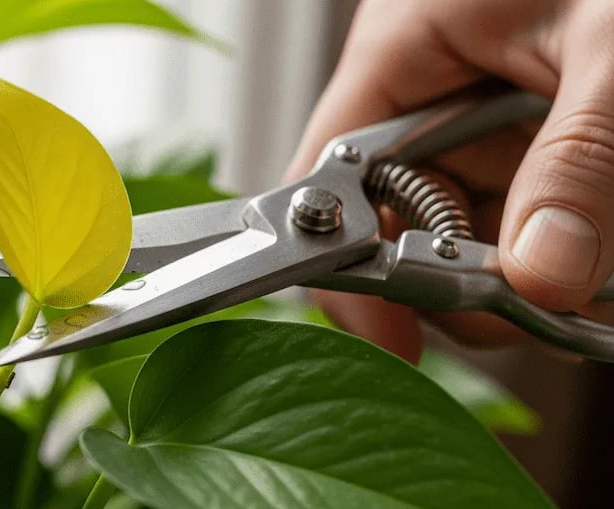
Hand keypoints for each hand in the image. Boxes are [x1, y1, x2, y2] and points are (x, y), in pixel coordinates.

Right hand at [287, 0, 613, 361]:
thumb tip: (546, 276)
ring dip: (531, 255)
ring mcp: (477, 115)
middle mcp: (426, 90)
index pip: (330, 182)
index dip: (351, 268)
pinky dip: (563, 233)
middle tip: (550, 291)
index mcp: (401, 49)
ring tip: (603, 246)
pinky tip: (603, 230)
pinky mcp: (526, 129)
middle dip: (473, 269)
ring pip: (474, 225)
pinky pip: (527, 207)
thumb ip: (579, 159)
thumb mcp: (610, 43)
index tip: (400, 337)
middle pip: (406, 220)